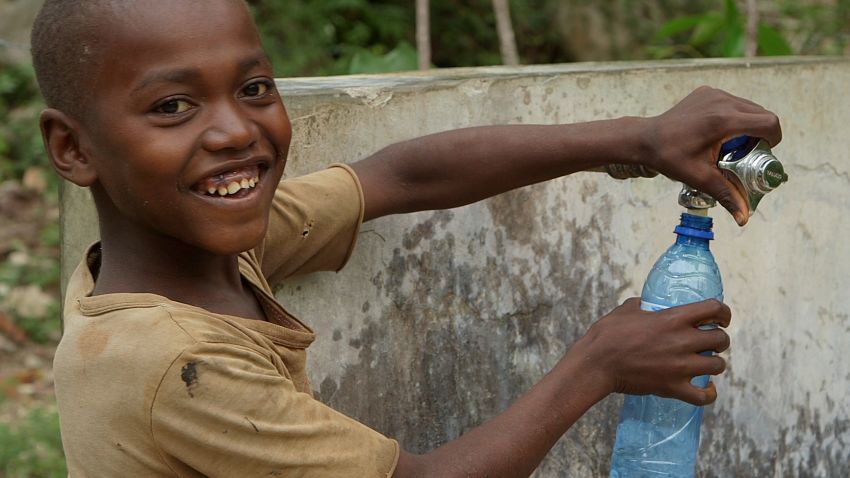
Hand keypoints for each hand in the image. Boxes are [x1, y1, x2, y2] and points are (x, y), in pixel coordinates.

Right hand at [573, 298, 730, 405]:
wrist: (596, 364)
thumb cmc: (607, 335)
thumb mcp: (626, 309)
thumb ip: (642, 305)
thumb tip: (646, 305)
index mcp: (673, 318)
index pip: (715, 309)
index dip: (723, 313)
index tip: (721, 318)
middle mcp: (682, 341)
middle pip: (721, 339)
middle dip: (718, 339)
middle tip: (709, 342)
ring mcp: (680, 367)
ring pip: (718, 365)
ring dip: (714, 363)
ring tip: (705, 363)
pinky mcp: (673, 387)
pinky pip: (704, 396)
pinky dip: (709, 393)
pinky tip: (706, 388)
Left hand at [644, 86, 781, 225]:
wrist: (644, 139)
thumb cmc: (670, 158)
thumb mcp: (699, 178)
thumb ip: (726, 195)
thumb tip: (744, 219)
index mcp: (724, 120)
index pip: (769, 123)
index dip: (773, 140)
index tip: (763, 153)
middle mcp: (722, 102)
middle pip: (762, 114)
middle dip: (761, 134)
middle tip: (747, 153)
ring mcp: (714, 94)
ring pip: (749, 107)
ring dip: (749, 124)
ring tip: (732, 144)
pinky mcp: (707, 92)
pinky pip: (732, 102)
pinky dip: (733, 116)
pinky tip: (718, 133)